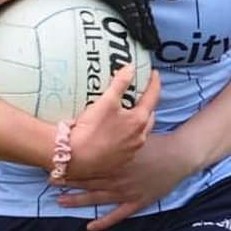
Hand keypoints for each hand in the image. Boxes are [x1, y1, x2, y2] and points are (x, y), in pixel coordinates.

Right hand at [26, 0, 160, 49]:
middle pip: (143, 2)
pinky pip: (130, 12)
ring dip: (147, 27)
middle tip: (155, 38)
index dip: (143, 10)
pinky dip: (136, 26)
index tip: (147, 24)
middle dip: (149, 22)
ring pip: (141, 9)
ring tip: (152, 42)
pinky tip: (140, 38)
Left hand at [56, 130, 199, 229]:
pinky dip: (103, 222)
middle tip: (49, 182)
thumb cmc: (157, 142)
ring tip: (60, 202)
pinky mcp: (135, 202)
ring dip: (77, 201)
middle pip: (86, 180)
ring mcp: (125, 192)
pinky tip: (90, 227)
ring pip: (96, 199)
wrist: (178, 157)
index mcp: (114, 159)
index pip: (86, 162)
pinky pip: (117, 215)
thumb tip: (103, 113)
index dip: (69, 164)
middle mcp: (115, 177)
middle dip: (67, 181)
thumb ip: (118, 129)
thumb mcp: (135, 131)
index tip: (53, 162)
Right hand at [61, 64, 159, 182]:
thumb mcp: (106, 101)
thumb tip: (131, 68)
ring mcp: (131, 152)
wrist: (75, 158)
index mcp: (139, 121)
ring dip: (137, 123)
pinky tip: (115, 133)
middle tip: (140, 96)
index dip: (154, 83)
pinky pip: (128, 145)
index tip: (154, 74)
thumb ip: (120, 83)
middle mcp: (139, 138)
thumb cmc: (92, 129)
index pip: (153, 98)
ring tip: (127, 114)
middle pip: (149, 117)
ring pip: (139, 133)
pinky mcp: (120, 161)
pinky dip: (126, 137)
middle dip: (147, 105)